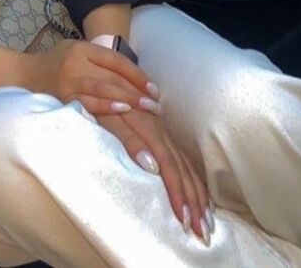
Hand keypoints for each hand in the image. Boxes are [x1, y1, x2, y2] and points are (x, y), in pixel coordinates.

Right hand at [23, 39, 161, 116]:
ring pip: (103, 87)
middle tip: (157, 105)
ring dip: (128, 99)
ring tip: (148, 109)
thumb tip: (133, 77)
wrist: (20, 76)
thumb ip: (98, 61)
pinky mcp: (61, 98)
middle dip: (138, 91)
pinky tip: (121, 110)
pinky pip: (87, 103)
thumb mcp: (75, 52)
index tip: (154, 89)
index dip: (138, 74)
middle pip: (113, 75)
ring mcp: (67, 80)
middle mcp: (75, 62)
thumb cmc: (53, 65)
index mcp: (81, 48)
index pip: (116, 60)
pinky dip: (106, 106)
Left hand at [96, 108, 214, 243]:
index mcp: (147, 126)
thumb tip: (151, 165)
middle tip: (203, 232)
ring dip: (196, 193)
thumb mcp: (106, 115)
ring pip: (185, 164)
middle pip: (181, 168)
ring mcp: (161, 128)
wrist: (94, 69)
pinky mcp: (159, 128)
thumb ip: (128, 138)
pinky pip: (182, 157)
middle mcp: (159, 128)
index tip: (184, 219)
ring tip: (207, 221)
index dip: (177, 192)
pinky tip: (200, 194)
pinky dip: (192, 177)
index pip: (168, 165)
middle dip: (193, 200)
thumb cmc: (95, 96)